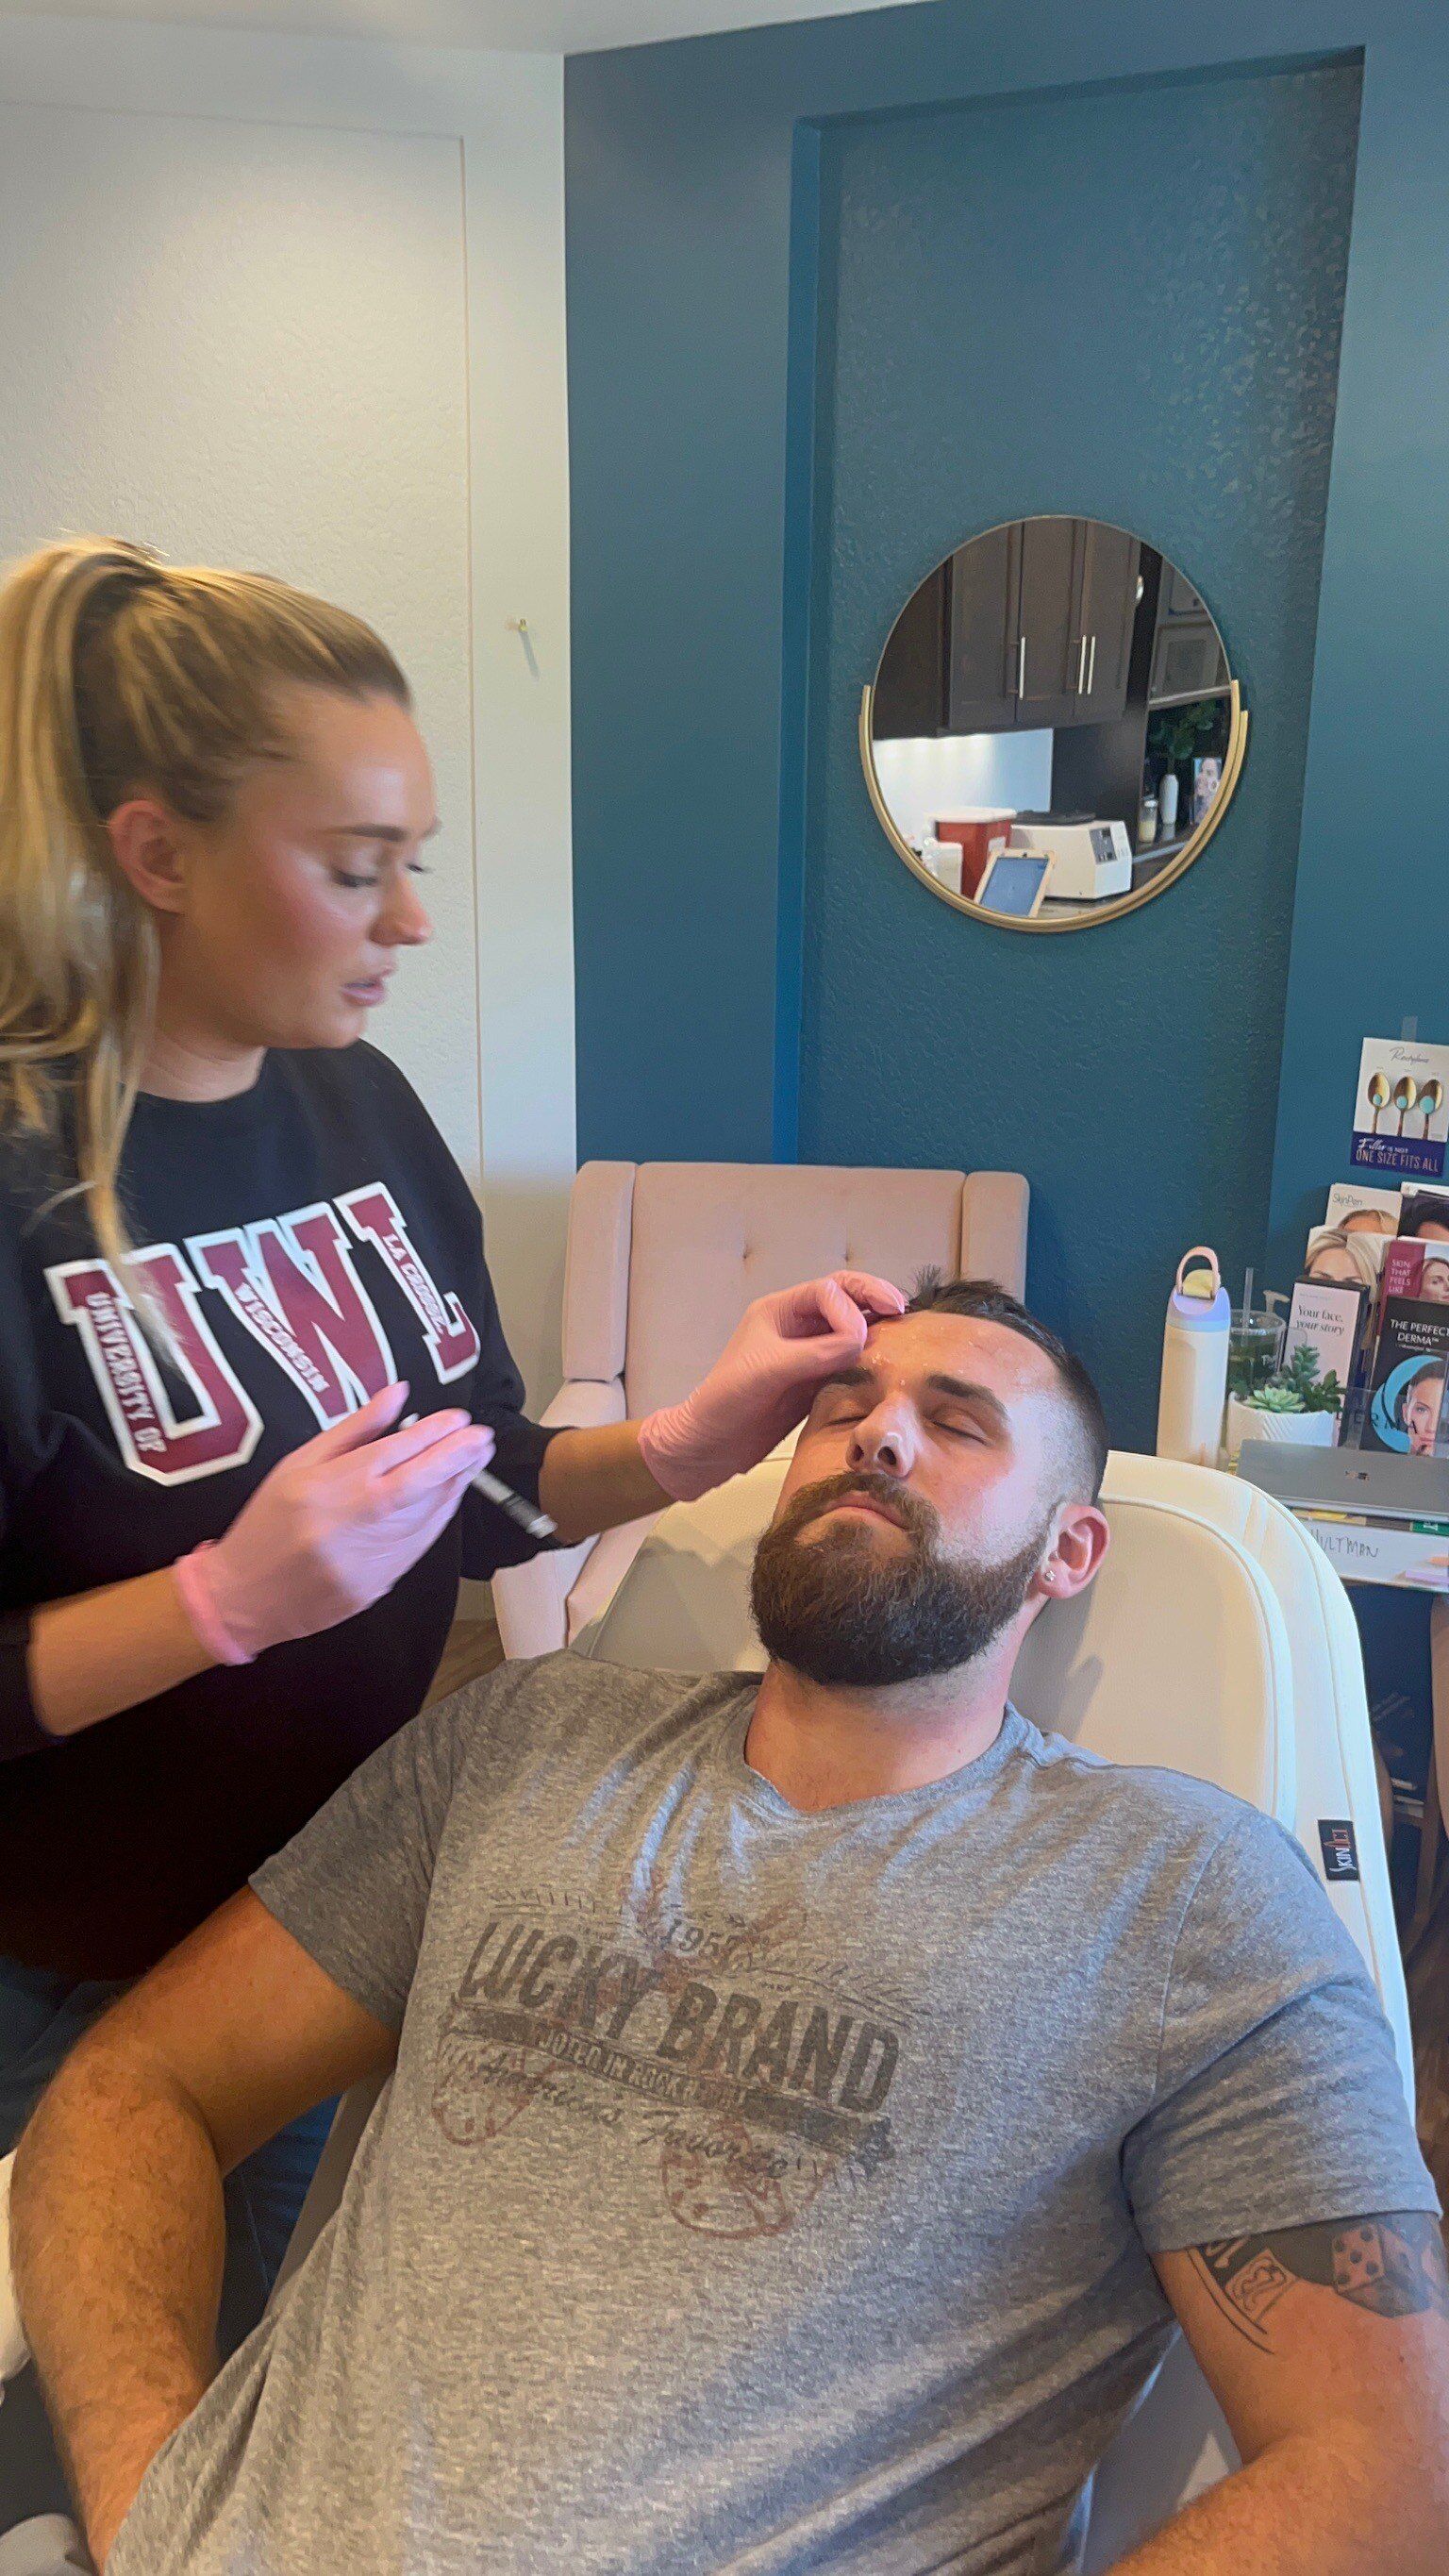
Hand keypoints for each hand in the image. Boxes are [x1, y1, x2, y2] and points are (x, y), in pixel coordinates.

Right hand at [173, 1383, 494, 1660]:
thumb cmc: (267, 1523)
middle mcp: (351, 1521)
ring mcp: (366, 1558)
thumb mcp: (298, 1463)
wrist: (242, 1596)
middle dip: (458, 1457)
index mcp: (329, 1485)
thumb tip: (399, 1392)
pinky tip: (448, 1499)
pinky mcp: (376, 1586)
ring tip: (472, 1463)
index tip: (459, 1418)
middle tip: (482, 1438)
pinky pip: (418, 1547)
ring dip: (454, 1487)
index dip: (434, 1431)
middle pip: (420, 1482)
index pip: (395, 1450)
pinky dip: (438, 1520)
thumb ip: (353, 1429)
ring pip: (426, 1517)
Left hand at [638, 1271, 906, 1502]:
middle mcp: (796, 1327)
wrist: (710, 1446)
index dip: (850, 1307)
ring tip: (904, 1334)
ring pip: (852, 1330)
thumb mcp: (767, 1371)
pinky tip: (887, 1366)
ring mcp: (808, 1354)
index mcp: (779, 1311)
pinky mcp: (815, 1382)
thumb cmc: (724, 1402)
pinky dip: (870, 1360)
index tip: (858, 1337)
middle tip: (902, 1308)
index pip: (827, 1291)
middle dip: (874, 1299)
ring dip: (877, 1328)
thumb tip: (859, 1340)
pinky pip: (850, 1362)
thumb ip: (814, 1353)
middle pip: (845, 1300)